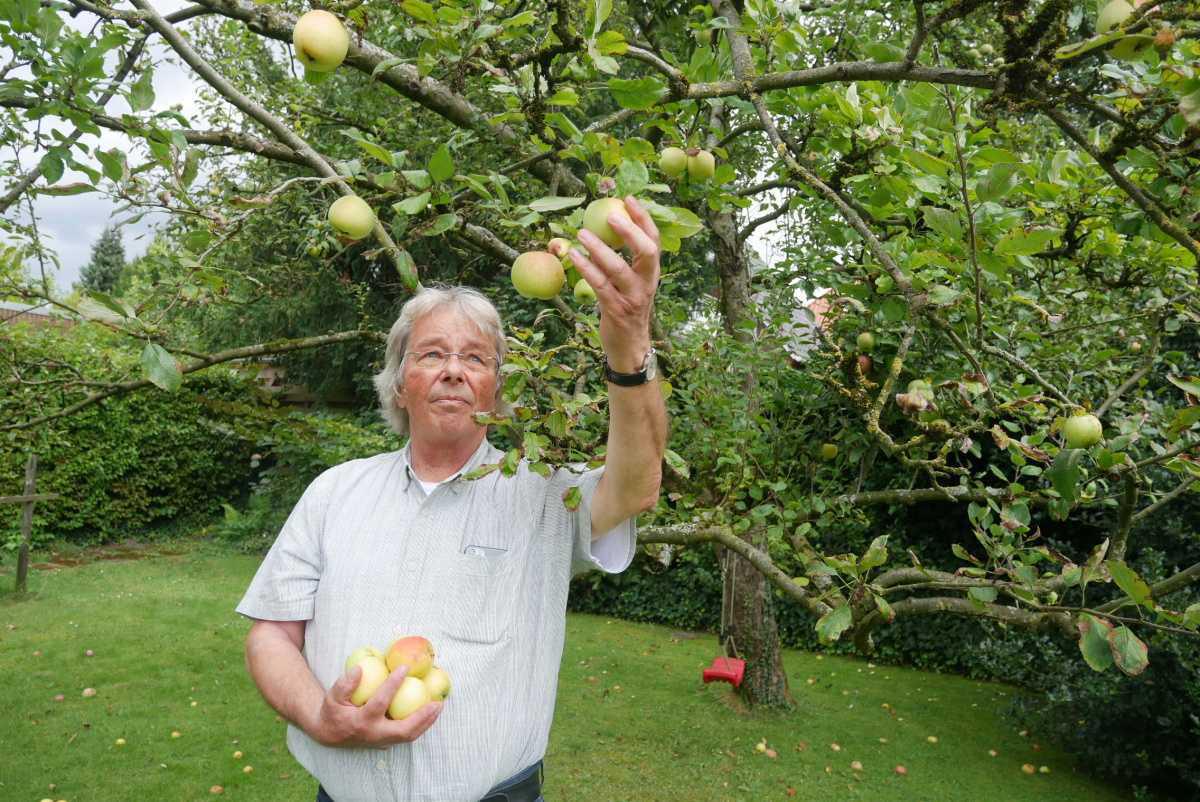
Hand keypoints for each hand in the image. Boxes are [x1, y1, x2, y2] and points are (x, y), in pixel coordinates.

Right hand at [311, 664, 441, 747]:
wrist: (329, 734)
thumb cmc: (333, 711)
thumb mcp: (333, 696)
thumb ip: (345, 684)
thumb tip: (360, 669)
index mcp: (361, 722)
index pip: (379, 703)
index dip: (392, 685)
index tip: (404, 668)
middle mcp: (374, 735)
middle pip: (404, 730)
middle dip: (422, 717)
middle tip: (437, 702)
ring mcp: (381, 742)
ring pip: (409, 736)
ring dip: (426, 722)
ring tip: (439, 706)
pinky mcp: (386, 742)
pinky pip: (407, 735)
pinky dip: (421, 724)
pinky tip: (429, 711)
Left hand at [567, 196, 660, 372]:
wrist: (629, 347)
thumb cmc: (626, 309)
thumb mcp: (631, 284)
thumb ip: (625, 261)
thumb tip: (606, 230)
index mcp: (651, 273)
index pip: (654, 241)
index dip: (643, 219)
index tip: (628, 199)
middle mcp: (646, 284)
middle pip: (646, 252)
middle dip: (630, 231)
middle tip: (610, 216)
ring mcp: (632, 298)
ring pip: (618, 269)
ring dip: (599, 250)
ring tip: (581, 234)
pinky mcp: (615, 310)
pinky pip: (600, 286)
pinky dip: (586, 269)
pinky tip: (574, 257)